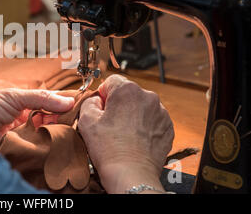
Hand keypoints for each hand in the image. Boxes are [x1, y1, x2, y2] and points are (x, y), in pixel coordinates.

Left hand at [0, 89, 73, 149]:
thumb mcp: (12, 96)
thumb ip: (40, 97)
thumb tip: (67, 100)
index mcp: (23, 109)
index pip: (49, 107)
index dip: (62, 106)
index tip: (79, 104)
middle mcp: (25, 126)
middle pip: (52, 124)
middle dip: (62, 120)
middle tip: (74, 117)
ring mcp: (24, 142)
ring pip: (48, 140)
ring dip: (57, 135)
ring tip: (66, 129)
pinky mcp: (22, 157)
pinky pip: (39, 155)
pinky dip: (48, 150)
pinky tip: (56, 144)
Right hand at [78, 75, 173, 193]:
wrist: (131, 174)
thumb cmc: (109, 149)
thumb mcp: (86, 120)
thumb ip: (89, 101)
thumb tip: (96, 100)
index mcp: (127, 90)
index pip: (112, 81)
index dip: (103, 94)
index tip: (101, 108)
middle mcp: (147, 96)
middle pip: (128, 93)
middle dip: (119, 104)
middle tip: (110, 124)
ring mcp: (160, 112)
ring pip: (141, 106)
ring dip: (132, 115)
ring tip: (123, 134)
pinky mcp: (168, 127)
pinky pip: (152, 120)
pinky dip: (144, 126)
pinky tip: (135, 139)